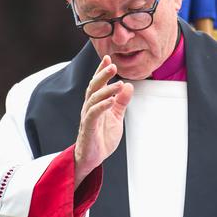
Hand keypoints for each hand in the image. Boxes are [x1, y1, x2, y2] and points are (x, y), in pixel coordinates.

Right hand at [74, 56, 133, 183]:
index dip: (102, 71)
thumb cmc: (102, 137)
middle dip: (102, 75)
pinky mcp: (89, 128)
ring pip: (93, 98)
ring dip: (106, 89)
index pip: (98, 84)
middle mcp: (90, 107)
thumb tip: (129, 86)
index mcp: (96, 104)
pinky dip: (102, 106)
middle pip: (94, 87)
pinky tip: (111, 101)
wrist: (92, 158)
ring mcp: (88, 117)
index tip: (108, 58)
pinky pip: (93, 114)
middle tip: (113, 65)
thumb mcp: (117, 117)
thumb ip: (121, 102)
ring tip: (118, 83)